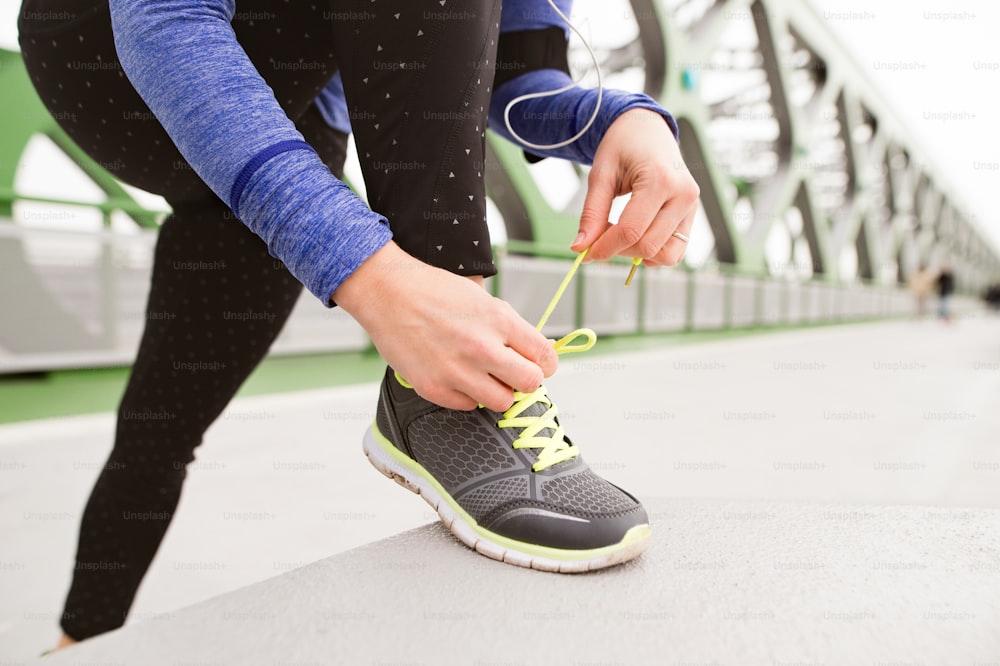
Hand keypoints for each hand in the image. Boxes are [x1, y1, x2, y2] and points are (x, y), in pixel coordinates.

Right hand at [333, 242, 556, 410]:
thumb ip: (511, 328)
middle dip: (525, 379)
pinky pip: (467, 405)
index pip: (545, 357)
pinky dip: (466, 394)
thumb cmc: (433, 291)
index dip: (545, 363)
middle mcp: (482, 348)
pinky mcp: (434, 388)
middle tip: (511, 372)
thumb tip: (536, 351)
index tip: (538, 365)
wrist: (387, 291)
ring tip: (482, 374)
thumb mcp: (483, 300)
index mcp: (500, 320)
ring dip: (497, 390)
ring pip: (502, 402)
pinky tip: (455, 374)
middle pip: (530, 384)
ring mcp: (457, 371)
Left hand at [572, 108, 699, 265]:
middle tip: (599, 240)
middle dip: (618, 250)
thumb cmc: (622, 146)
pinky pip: (676, 249)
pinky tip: (635, 238)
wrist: (645, 128)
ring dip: (637, 254)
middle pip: (648, 245)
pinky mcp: (691, 213)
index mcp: (661, 180)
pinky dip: (653, 252)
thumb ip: (592, 213)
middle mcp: (683, 194)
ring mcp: (691, 205)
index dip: (604, 247)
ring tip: (618, 236)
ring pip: (666, 254)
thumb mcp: (600, 174)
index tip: (585, 253)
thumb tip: (580, 248)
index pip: (631, 230)